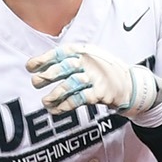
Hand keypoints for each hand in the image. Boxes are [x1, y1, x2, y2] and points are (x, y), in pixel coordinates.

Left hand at [26, 43, 161, 117]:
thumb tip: (42, 67)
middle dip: (46, 76)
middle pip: (63, 68)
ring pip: (69, 85)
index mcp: (86, 51)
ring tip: (45, 101)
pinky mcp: (101, 93)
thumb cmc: (104, 72)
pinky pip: (79, 99)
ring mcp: (96, 77)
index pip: (61, 52)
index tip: (30, 67)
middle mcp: (90, 62)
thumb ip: (70, 60)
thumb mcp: (90, 58)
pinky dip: (65, 106)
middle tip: (35, 83)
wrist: (131, 85)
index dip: (44, 59)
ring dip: (54, 94)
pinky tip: (56, 110)